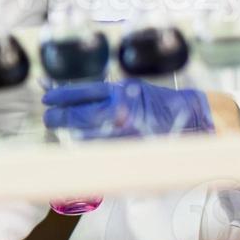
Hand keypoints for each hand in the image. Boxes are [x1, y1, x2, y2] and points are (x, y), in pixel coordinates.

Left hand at [42, 80, 213, 138]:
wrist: (193, 119)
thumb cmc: (158, 103)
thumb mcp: (128, 89)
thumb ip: (100, 93)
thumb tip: (67, 94)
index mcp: (120, 93)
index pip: (80, 93)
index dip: (59, 96)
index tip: (46, 98)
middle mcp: (120, 112)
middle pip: (77, 115)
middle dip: (58, 117)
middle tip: (49, 118)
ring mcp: (124, 133)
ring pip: (84, 135)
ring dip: (70, 133)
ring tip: (61, 130)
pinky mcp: (130, 149)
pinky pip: (100, 150)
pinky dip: (87, 147)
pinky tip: (79, 143)